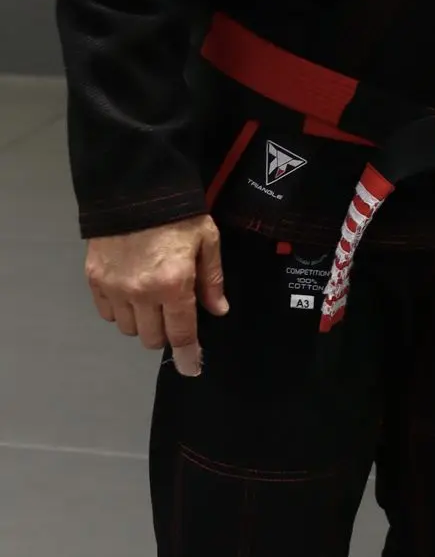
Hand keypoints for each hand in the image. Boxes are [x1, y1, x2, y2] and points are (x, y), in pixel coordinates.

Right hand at [85, 214, 227, 377]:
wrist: (135, 187)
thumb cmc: (179, 213)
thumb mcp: (207, 240)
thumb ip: (212, 280)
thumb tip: (218, 311)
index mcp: (173, 284)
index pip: (181, 334)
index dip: (188, 356)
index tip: (191, 369)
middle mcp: (140, 293)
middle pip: (152, 338)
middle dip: (166, 332)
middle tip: (173, 312)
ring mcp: (114, 288)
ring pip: (129, 328)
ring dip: (143, 321)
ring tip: (151, 298)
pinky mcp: (94, 279)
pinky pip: (107, 313)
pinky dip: (120, 310)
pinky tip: (130, 292)